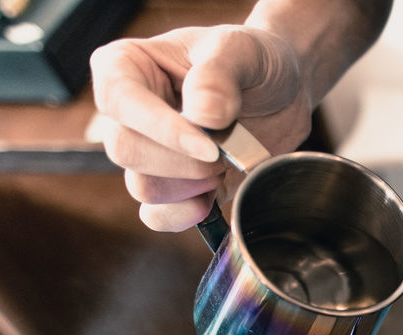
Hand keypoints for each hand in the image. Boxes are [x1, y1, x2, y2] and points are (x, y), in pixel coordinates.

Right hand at [90, 25, 312, 231]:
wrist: (281, 92)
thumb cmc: (253, 60)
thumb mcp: (242, 51)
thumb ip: (219, 75)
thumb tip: (202, 115)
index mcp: (125, 67)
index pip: (121, 102)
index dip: (163, 131)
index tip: (210, 146)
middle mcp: (127, 113)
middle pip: (127, 151)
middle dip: (184, 162)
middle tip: (227, 150)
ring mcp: (147, 152)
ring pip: (143, 188)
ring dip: (192, 186)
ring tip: (226, 163)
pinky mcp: (172, 186)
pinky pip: (156, 216)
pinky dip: (184, 216)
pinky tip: (211, 200)